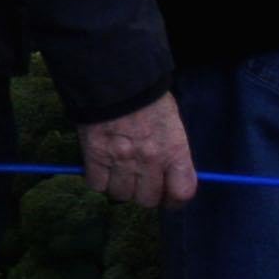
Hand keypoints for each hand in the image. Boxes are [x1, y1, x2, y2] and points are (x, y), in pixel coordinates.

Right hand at [80, 93, 197, 208]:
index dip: (174, 201)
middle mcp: (150, 160)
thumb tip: (170, 175)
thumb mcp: (171, 122)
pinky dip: (98, 179)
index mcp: (174, 150)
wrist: (115, 77)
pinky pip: (97, 184)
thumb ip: (172, 152)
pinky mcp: (95, 156)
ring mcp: (121, 160)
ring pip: (121, 195)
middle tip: (139, 182)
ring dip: (120, 187)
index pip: (182, 193)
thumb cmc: (148, 96)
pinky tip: (101, 167)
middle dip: (144, 194)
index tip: (168, 198)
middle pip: (148, 199)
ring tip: (118, 172)